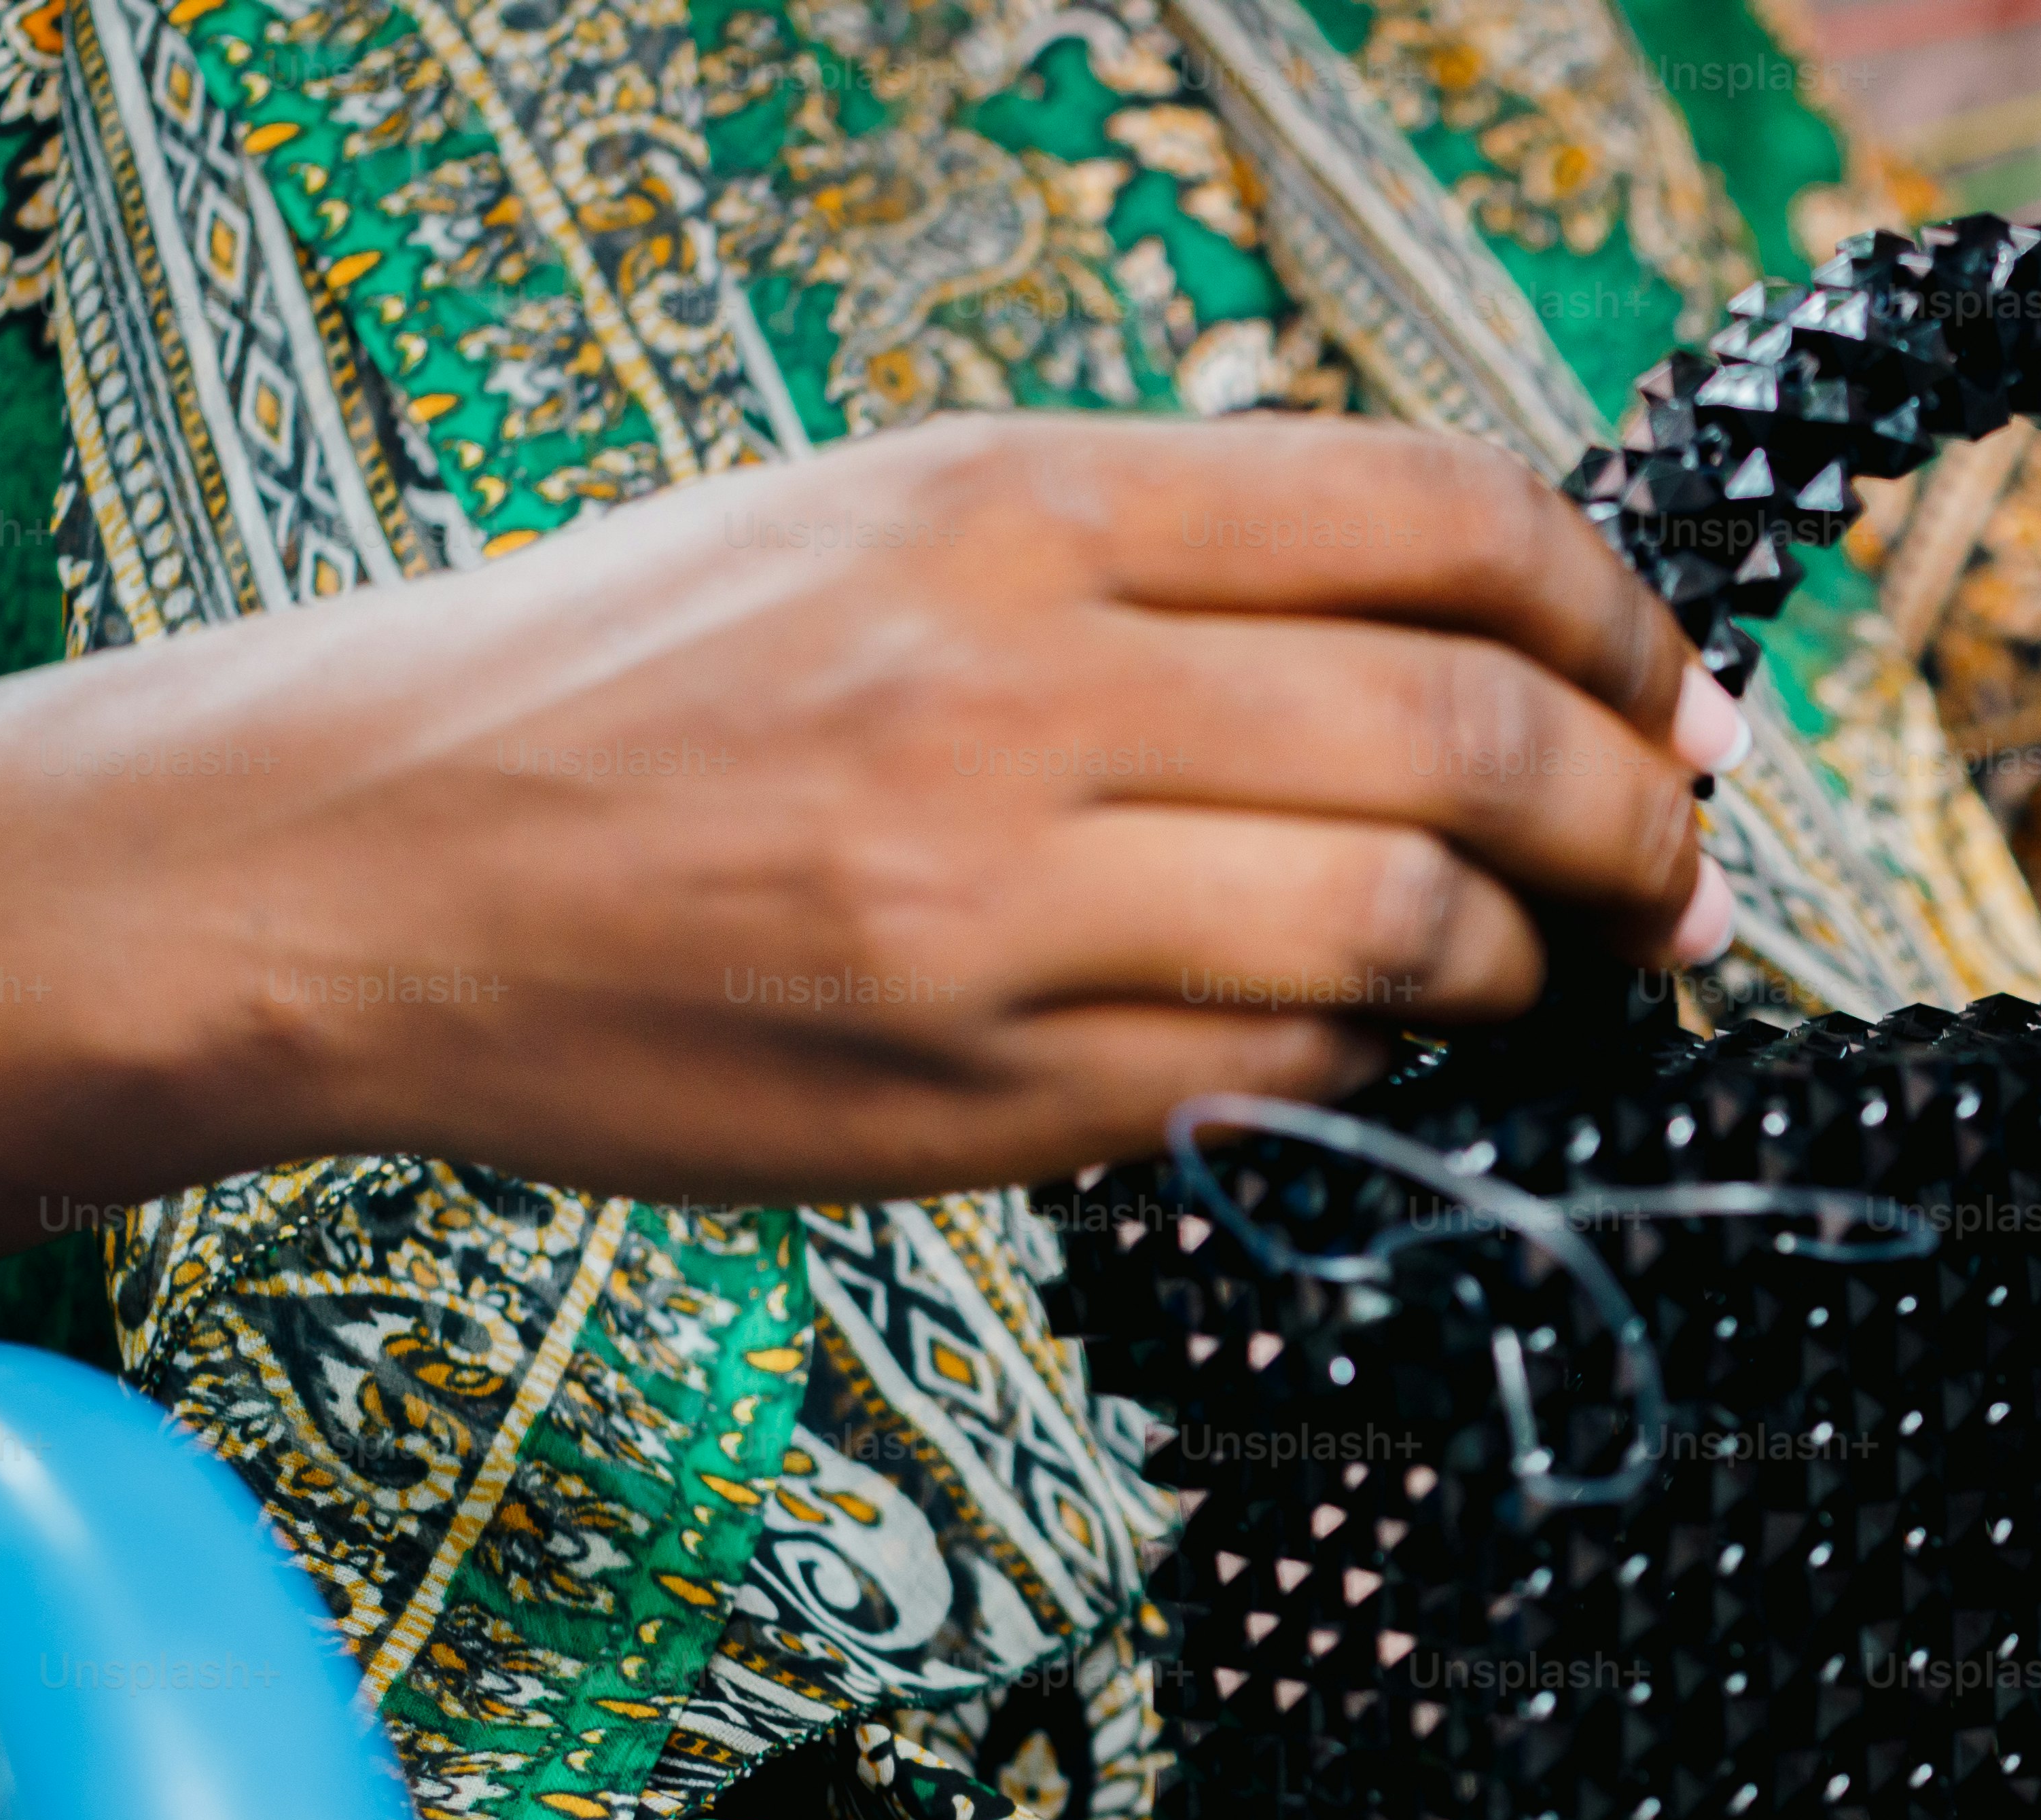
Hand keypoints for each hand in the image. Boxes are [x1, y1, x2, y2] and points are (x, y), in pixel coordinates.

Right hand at [0, 413, 1737, 1334]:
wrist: (351, 861)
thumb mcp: (886, 527)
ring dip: (1534, 960)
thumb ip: (1161, 575)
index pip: (1432, 525)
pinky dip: (1375, 1061)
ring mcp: (996, 908)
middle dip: (1638, 819)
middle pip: (1466, 740)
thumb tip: (1457, 653)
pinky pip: (1274, 1079)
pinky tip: (1385, 1042)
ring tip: (1564, 968)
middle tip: (1689, 867)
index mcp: (1011, 506)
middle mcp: (1017, 688)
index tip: (1679, 692)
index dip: (1612, 617)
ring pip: (1402, 929)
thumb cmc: (631, 685)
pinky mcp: (974, 1092)